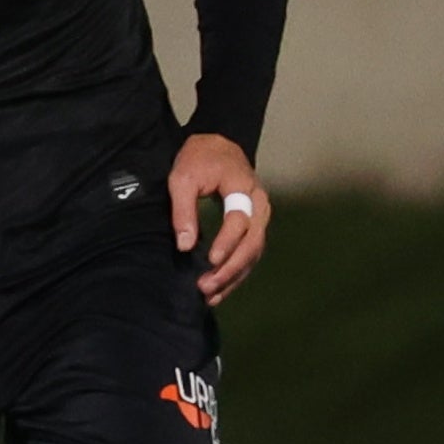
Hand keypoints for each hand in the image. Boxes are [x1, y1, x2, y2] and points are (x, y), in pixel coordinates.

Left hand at [172, 133, 269, 304]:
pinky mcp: (253, 227)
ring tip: (210, 295)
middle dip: (230, 267)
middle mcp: (260, 207)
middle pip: (253, 242)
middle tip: (206, 286)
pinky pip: (250, 254)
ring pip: (253, 253)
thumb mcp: (183, 178)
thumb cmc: (199, 160)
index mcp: (245, 190)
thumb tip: (184, 245)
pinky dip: (236, 272)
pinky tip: (220, 290)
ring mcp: (260, 218)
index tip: (210, 260)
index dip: (227, 241)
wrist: (218, 147)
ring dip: (233, 276)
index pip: (240, 220)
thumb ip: (183, 210)